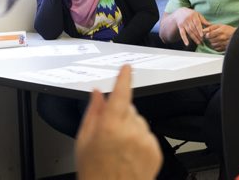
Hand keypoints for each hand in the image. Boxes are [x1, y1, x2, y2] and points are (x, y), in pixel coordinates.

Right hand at [76, 65, 161, 179]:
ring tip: (119, 148)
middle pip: (129, 108)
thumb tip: (96, 94)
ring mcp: (145, 141)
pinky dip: (139, 140)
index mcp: (110, 126)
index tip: (126, 68)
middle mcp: (131, 131)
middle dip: (120, 114)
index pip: (120, 94)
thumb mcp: (84, 141)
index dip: (124, 78)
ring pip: (139, 121)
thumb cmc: (94, 172)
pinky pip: (147, 135)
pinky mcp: (155, 150)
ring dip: (130, 128)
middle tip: (109, 133)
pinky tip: (129, 154)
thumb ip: (93, 113)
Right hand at [174, 8, 210, 45]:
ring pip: (189, 32)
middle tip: (202, 41)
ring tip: (198, 43)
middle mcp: (188, 19)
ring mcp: (183, 23)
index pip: (197, 23)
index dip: (199, 30)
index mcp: (193, 15)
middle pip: (193, 29)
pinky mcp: (180, 27)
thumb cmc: (191, 14)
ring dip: (194, 38)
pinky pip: (182, 33)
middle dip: (198, 36)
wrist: (180, 12)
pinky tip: (187, 44)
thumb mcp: (197, 14)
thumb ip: (203, 20)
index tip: (202, 36)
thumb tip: (211, 25)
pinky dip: (184, 39)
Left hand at [203, 24, 235, 51]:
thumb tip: (203, 30)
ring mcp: (223, 43)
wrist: (238, 35)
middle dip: (210, 39)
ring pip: (213, 45)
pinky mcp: (225, 48)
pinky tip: (218, 43)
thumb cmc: (228, 29)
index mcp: (220, 31)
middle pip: (210, 40)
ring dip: (213, 42)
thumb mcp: (220, 25)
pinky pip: (216, 48)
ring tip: (216, 40)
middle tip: (212, 37)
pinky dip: (216, 46)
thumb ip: (211, 27)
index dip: (207, 35)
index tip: (208, 34)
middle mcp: (222, 38)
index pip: (209, 35)